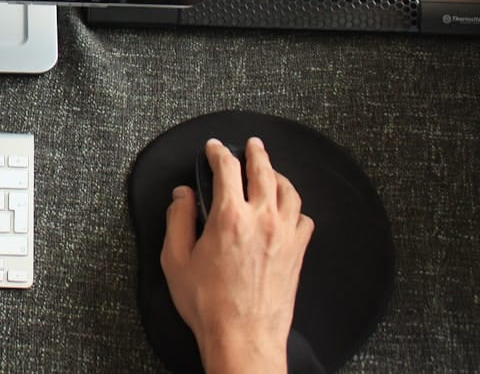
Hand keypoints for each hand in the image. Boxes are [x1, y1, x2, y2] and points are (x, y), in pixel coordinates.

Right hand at [160, 138, 314, 373]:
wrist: (244, 336)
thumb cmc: (208, 303)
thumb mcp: (175, 260)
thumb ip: (178, 219)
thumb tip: (182, 195)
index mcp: (229, 217)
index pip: (227, 168)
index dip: (218, 152)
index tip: (214, 148)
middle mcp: (262, 219)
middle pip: (264, 171)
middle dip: (256, 152)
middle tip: (252, 144)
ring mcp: (285, 235)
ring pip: (289, 191)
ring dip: (278, 175)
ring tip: (271, 170)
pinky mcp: (298, 253)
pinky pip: (304, 218)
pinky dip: (295, 207)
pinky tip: (287, 210)